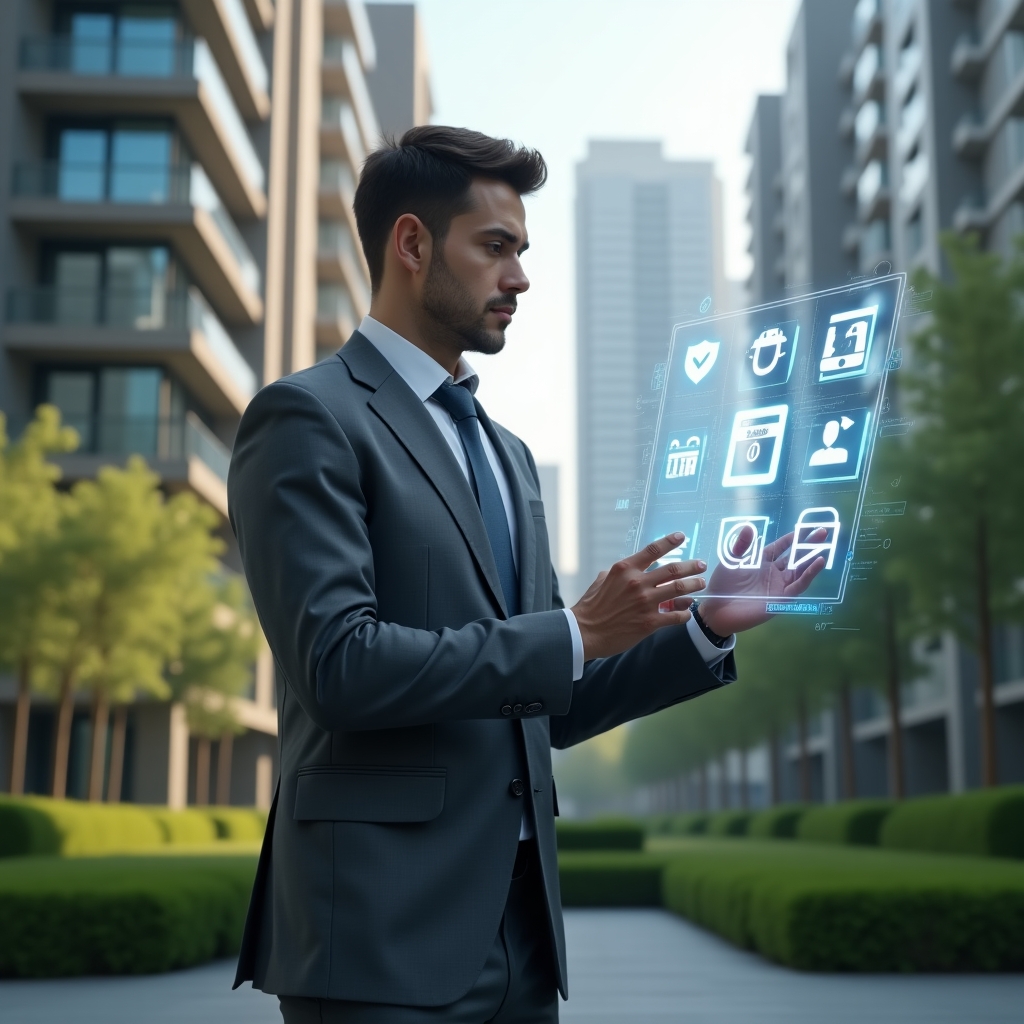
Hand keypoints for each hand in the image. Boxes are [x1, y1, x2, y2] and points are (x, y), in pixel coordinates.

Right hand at [571, 533, 705, 660]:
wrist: (584, 632)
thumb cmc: (591, 606)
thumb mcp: (602, 580)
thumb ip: (620, 573)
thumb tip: (633, 568)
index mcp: (625, 569)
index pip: (653, 550)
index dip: (670, 542)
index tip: (682, 537)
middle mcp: (638, 582)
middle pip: (673, 570)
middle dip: (691, 566)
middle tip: (701, 565)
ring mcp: (645, 603)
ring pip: (679, 590)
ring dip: (694, 586)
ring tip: (701, 584)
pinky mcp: (650, 622)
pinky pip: (675, 616)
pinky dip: (684, 613)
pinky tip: (687, 612)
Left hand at [698, 527, 826, 635]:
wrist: (717, 609)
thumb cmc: (723, 584)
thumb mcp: (731, 560)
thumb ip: (742, 545)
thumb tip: (749, 527)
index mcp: (762, 561)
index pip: (781, 547)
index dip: (792, 538)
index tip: (805, 528)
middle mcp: (773, 573)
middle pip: (795, 557)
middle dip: (808, 545)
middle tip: (823, 532)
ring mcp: (778, 585)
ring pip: (800, 570)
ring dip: (812, 559)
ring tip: (824, 546)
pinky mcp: (781, 598)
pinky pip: (798, 585)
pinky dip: (809, 574)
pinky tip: (818, 563)